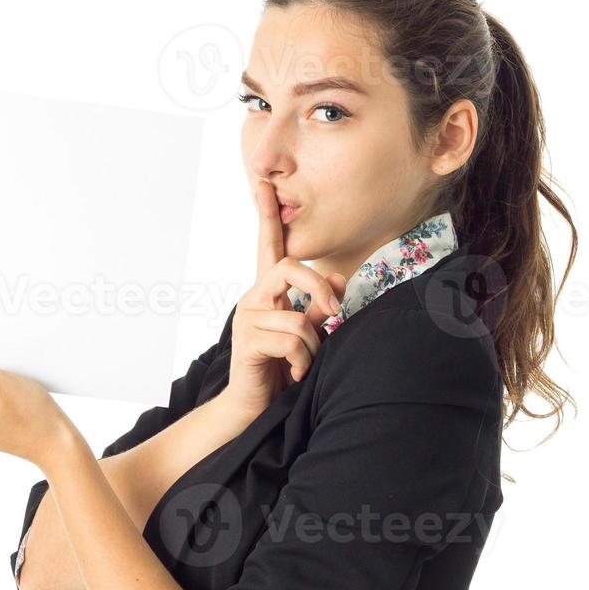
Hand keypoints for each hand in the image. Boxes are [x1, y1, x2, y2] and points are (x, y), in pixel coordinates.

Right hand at [220, 179, 347, 421]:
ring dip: (313, 345)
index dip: (266, 213)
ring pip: (297, 316)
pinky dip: (303, 360)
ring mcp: (247, 319)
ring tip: (305, 363)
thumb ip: (320, 306)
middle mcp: (253, 298)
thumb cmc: (282, 368)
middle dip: (319, 288)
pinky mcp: (247, 341)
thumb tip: (341, 280)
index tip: (264, 182)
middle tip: (336, 314)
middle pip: (289, 266)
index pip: (266, 244)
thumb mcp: (308, 333)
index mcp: (267, 292)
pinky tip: (295, 373)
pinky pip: (291, 339)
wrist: (254, 407)